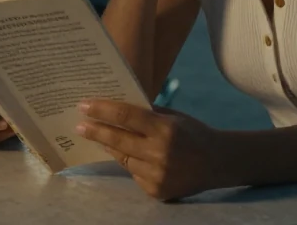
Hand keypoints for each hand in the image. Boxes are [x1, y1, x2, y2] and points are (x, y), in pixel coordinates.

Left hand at [75, 99, 232, 200]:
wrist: (217, 163)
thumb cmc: (193, 133)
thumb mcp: (173, 117)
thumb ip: (147, 113)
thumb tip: (116, 106)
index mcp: (166, 130)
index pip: (127, 116)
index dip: (102, 110)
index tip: (84, 105)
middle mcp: (160, 154)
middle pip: (118, 140)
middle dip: (96, 131)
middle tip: (79, 124)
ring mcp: (157, 175)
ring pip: (123, 159)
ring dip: (109, 147)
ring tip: (97, 137)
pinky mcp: (156, 191)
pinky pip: (134, 173)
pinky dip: (130, 163)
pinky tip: (125, 154)